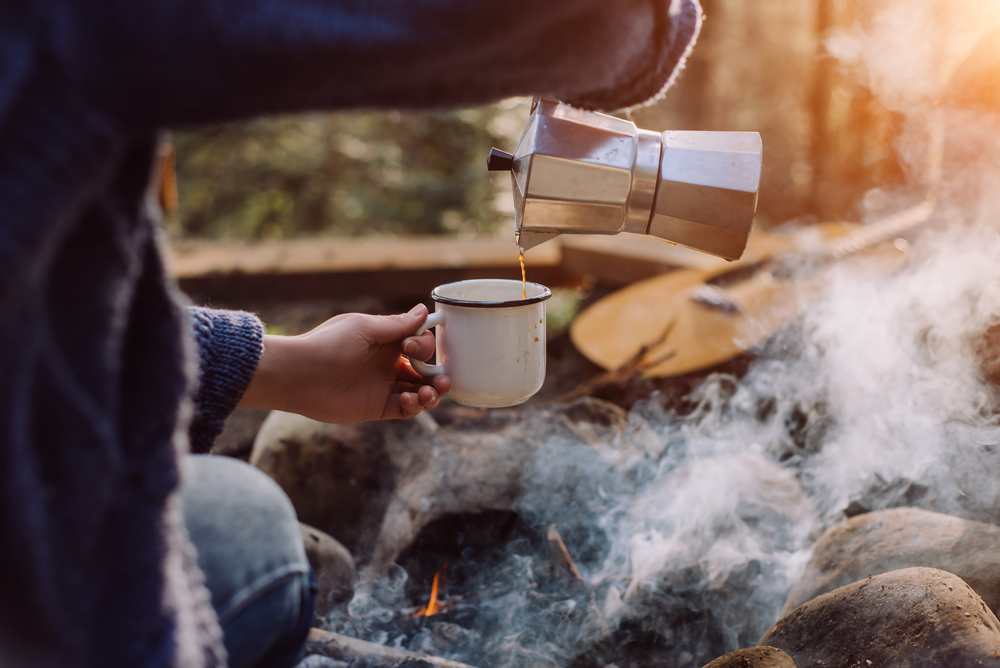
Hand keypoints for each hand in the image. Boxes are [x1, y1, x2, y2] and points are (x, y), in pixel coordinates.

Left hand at [238, 303, 450, 422]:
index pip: (419, 342)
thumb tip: (424, 309)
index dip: (424, 344)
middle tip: (442, 379)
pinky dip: (414, 406)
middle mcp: (387, 363)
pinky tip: (410, 400)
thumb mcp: (365, 329)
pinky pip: (405, 409)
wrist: (298, 375)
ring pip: (419, 391)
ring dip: (432, 393)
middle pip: (425, 369)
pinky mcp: (377, 407)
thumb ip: (396, 325)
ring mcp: (383, 386)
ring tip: (430, 393)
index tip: (410, 346)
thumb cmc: (328, 345)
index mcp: (385, 340)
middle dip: (438, 373)